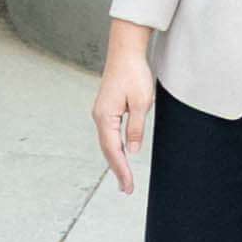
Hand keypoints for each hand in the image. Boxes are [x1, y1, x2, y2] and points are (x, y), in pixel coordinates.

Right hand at [92, 30, 154, 190]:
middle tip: (127, 189)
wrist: (125, 51)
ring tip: (124, 178)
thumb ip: (136, 128)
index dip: (121, 170)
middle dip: (117, 170)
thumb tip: (132, 150)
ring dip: (115, 161)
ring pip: (107, 143)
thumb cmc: (134, 74)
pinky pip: (109, 134)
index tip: (128, 186)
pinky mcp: (106, 109)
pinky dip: (114, 148)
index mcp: (105, 117)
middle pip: (107, 150)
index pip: (114, 150)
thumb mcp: (142, 103)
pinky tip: (120, 155)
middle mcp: (99, 116)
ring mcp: (101, 113)